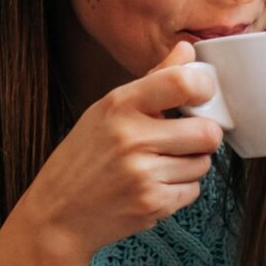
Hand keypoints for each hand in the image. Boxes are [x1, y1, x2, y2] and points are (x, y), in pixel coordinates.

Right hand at [0, 43, 222, 265]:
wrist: (58, 216)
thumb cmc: (83, 158)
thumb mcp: (106, 110)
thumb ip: (153, 80)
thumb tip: (188, 49)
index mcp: (119, 105)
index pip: (183, 82)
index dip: (204, 88)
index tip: (200, 95)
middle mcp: (132, 138)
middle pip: (207, 132)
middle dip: (203, 137)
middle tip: (184, 139)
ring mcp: (143, 174)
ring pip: (203, 163)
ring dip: (190, 165)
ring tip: (160, 165)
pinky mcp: (152, 204)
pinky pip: (193, 191)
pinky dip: (180, 190)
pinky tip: (153, 186)